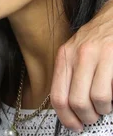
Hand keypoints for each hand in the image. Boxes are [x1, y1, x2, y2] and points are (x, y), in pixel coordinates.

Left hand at [51, 0, 112, 130]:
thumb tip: (68, 106)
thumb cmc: (96, 39)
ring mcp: (97, 55)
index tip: (74, 126)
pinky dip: (112, 100)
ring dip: (102, 110)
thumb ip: (69, 75)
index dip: (66, 117)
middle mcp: (77, 56)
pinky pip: (110, 90)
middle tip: (93, 118)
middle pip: (76, 101)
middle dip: (86, 117)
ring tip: (105, 107)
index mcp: (64, 57)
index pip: (57, 96)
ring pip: (96, 98)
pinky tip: (112, 97)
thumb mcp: (75, 53)